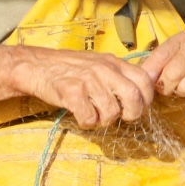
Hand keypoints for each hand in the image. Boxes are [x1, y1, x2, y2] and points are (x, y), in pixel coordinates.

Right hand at [9, 47, 155, 128]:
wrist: (37, 65)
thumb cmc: (71, 68)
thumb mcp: (100, 63)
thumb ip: (120, 73)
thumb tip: (145, 87)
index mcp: (114, 62)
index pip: (144, 80)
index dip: (146, 99)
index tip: (137, 107)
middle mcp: (104, 69)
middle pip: (133, 97)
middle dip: (132, 114)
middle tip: (121, 117)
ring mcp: (88, 80)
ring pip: (111, 112)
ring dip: (104, 120)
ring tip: (95, 114)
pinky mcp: (72, 92)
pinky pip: (89, 118)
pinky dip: (87, 123)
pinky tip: (81, 116)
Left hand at [139, 26, 184, 103]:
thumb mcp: (181, 43)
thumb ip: (161, 57)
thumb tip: (143, 78)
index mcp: (184, 40)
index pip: (159, 58)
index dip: (150, 74)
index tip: (150, 80)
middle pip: (170, 79)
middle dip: (166, 86)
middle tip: (170, 83)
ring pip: (184, 91)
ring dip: (182, 91)